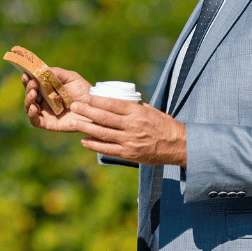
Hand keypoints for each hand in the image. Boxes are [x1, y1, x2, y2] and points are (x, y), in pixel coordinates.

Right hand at [23, 66, 92, 132]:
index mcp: (47, 89)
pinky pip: (34, 120)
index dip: (27, 79)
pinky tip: (34, 108)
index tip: (26, 73)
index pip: (33, 83)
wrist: (94, 107)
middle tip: (33, 83)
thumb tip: (41, 69)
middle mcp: (43, 100)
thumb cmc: (84, 91)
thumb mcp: (71, 78)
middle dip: (28, 88)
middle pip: (29, 94)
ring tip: (33, 94)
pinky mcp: (47, 123)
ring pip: (28, 107)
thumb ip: (56, 73)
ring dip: (28, 100)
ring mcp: (44, 112)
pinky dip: (31, 114)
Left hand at [71, 96, 186, 165]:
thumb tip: (118, 102)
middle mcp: (132, 126)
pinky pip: (107, 149)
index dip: (98, 100)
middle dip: (86, 111)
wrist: (178, 145)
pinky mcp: (128, 153)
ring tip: (73, 122)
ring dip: (85, 127)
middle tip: (74, 106)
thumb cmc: (164, 125)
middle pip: (104, 117)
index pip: (113, 104)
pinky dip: (94, 145)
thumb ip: (135, 107)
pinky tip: (84, 141)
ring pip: (102, 133)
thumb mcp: (151, 111)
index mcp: (137, 112)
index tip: (87, 96)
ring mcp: (129, 140)